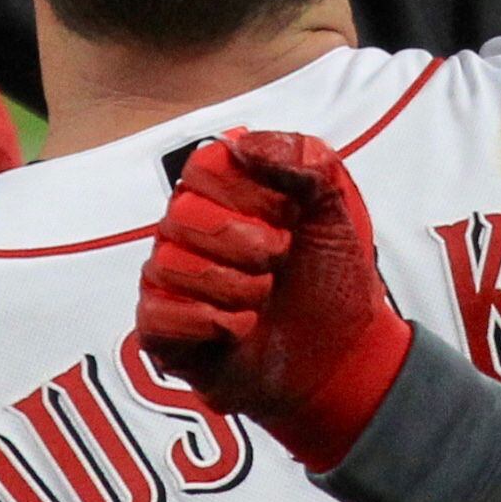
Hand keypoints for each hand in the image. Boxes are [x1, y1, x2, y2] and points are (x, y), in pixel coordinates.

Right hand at [135, 131, 414, 468]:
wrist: (344, 358)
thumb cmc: (334, 282)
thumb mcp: (338, 208)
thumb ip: (302, 159)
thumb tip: (243, 143)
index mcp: (226, 194)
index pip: (203, 165)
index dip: (249, 191)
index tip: (288, 217)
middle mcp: (190, 231)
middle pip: (182, 212)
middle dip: (245, 242)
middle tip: (279, 262)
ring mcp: (172, 279)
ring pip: (169, 262)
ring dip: (233, 285)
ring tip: (263, 299)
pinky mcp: (163, 330)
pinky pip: (156, 312)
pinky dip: (207, 321)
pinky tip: (238, 328)